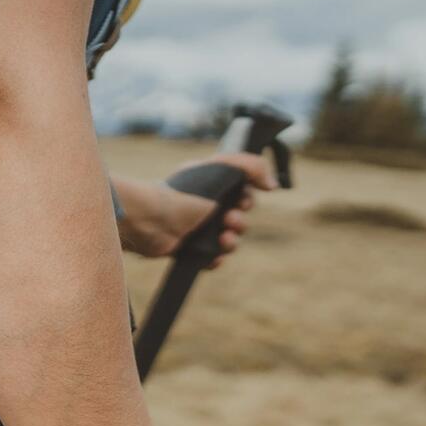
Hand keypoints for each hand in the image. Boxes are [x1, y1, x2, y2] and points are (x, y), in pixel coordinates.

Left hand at [116, 153, 275, 267]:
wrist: (152, 221)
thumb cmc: (185, 192)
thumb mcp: (222, 167)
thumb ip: (252, 167)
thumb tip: (272, 185)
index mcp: (212, 184)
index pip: (242, 194)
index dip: (247, 200)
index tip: (241, 201)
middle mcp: (205, 205)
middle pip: (239, 219)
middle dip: (240, 222)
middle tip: (228, 221)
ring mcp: (197, 228)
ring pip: (229, 241)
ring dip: (232, 242)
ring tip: (222, 240)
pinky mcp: (189, 249)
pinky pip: (212, 259)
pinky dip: (216, 259)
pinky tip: (213, 256)